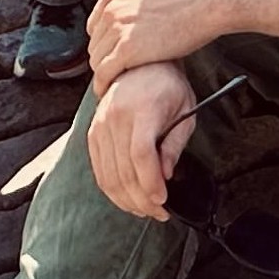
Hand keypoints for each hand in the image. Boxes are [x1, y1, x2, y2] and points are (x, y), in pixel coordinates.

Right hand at [84, 60, 199, 219]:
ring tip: (145, 210)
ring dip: (127, 200)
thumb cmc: (167, 87)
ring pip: (108, 176)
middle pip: (124, 171)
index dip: (150, 183)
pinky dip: (112, 190)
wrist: (138, 65)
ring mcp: (100, 126)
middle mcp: (115, 118)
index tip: (163, 200)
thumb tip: (166, 175)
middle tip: (159, 213)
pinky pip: (99, 170)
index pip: (141, 154)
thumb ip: (174, 144)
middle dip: (142, 200)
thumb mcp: (185, 111)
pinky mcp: (92, 134)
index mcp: (142, 109)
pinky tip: (128, 199)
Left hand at [91, 0, 213, 81]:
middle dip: (104, 57)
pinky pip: (104, 73)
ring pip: (97, 59)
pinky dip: (104, 85)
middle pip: (95, 43)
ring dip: (104, 72)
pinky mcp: (128, 51)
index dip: (104, 39)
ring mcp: (118, 30)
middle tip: (117, 70)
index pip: (95, 23)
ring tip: (116, 83)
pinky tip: (110, 92)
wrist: (210, 0)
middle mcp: (111, 10)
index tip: (114, 51)